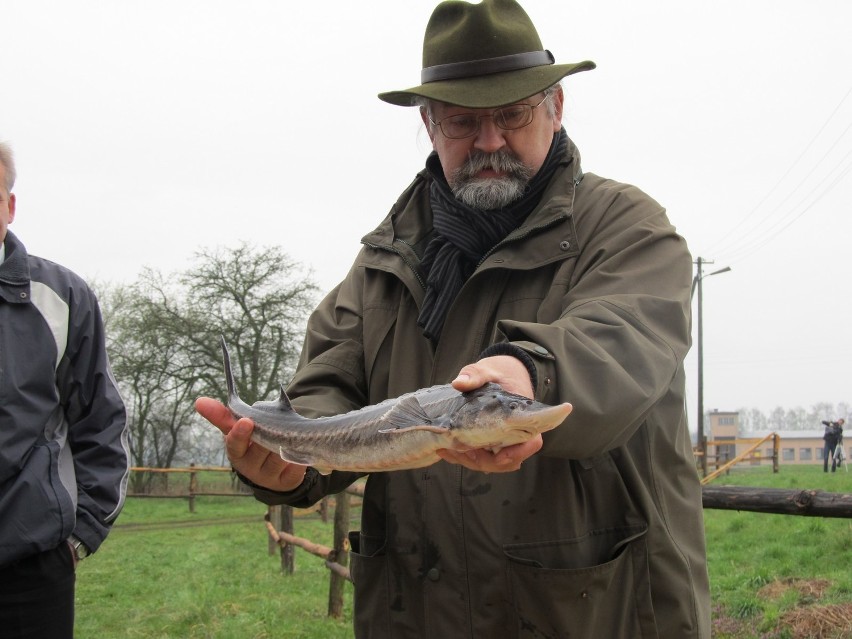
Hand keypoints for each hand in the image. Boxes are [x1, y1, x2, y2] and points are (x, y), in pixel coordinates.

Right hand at [195, 397, 306, 491]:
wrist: (274, 471)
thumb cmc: (252, 444)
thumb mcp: (238, 431)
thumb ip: (222, 416)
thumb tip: (199, 401)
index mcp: (237, 454)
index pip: (235, 445)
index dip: (240, 434)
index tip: (246, 421)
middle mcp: (250, 468)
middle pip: (262, 448)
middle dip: (270, 435)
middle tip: (277, 426)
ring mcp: (269, 477)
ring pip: (280, 456)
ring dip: (286, 444)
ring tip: (291, 435)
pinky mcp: (287, 482)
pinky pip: (296, 465)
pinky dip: (299, 456)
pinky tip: (300, 450)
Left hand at [439, 354, 539, 471]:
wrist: (499, 374)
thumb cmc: (498, 372)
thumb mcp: (487, 370)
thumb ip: (475, 374)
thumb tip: (458, 383)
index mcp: (524, 418)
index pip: (531, 443)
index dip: (518, 453)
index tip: (500, 456)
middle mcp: (517, 434)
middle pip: (508, 460)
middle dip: (483, 461)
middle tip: (458, 450)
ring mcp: (503, 440)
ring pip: (493, 462)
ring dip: (471, 461)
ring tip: (447, 451)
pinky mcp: (490, 442)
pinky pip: (482, 457)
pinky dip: (465, 457)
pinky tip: (445, 450)